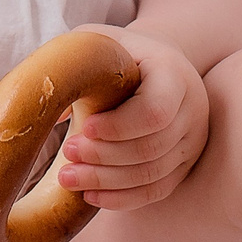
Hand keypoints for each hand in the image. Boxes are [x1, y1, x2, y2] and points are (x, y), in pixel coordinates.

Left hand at [54, 24, 208, 210]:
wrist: (156, 64)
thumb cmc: (119, 53)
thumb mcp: (98, 43)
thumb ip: (76, 64)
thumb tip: (49, 112)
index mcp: (174, 73)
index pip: (155, 110)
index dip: (119, 126)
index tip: (84, 127)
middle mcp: (192, 109)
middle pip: (151, 147)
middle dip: (104, 156)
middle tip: (67, 153)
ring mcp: (192, 141)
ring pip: (152, 174)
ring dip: (106, 181)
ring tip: (67, 177)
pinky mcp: (184, 165)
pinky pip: (156, 191)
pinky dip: (122, 198)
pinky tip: (90, 196)